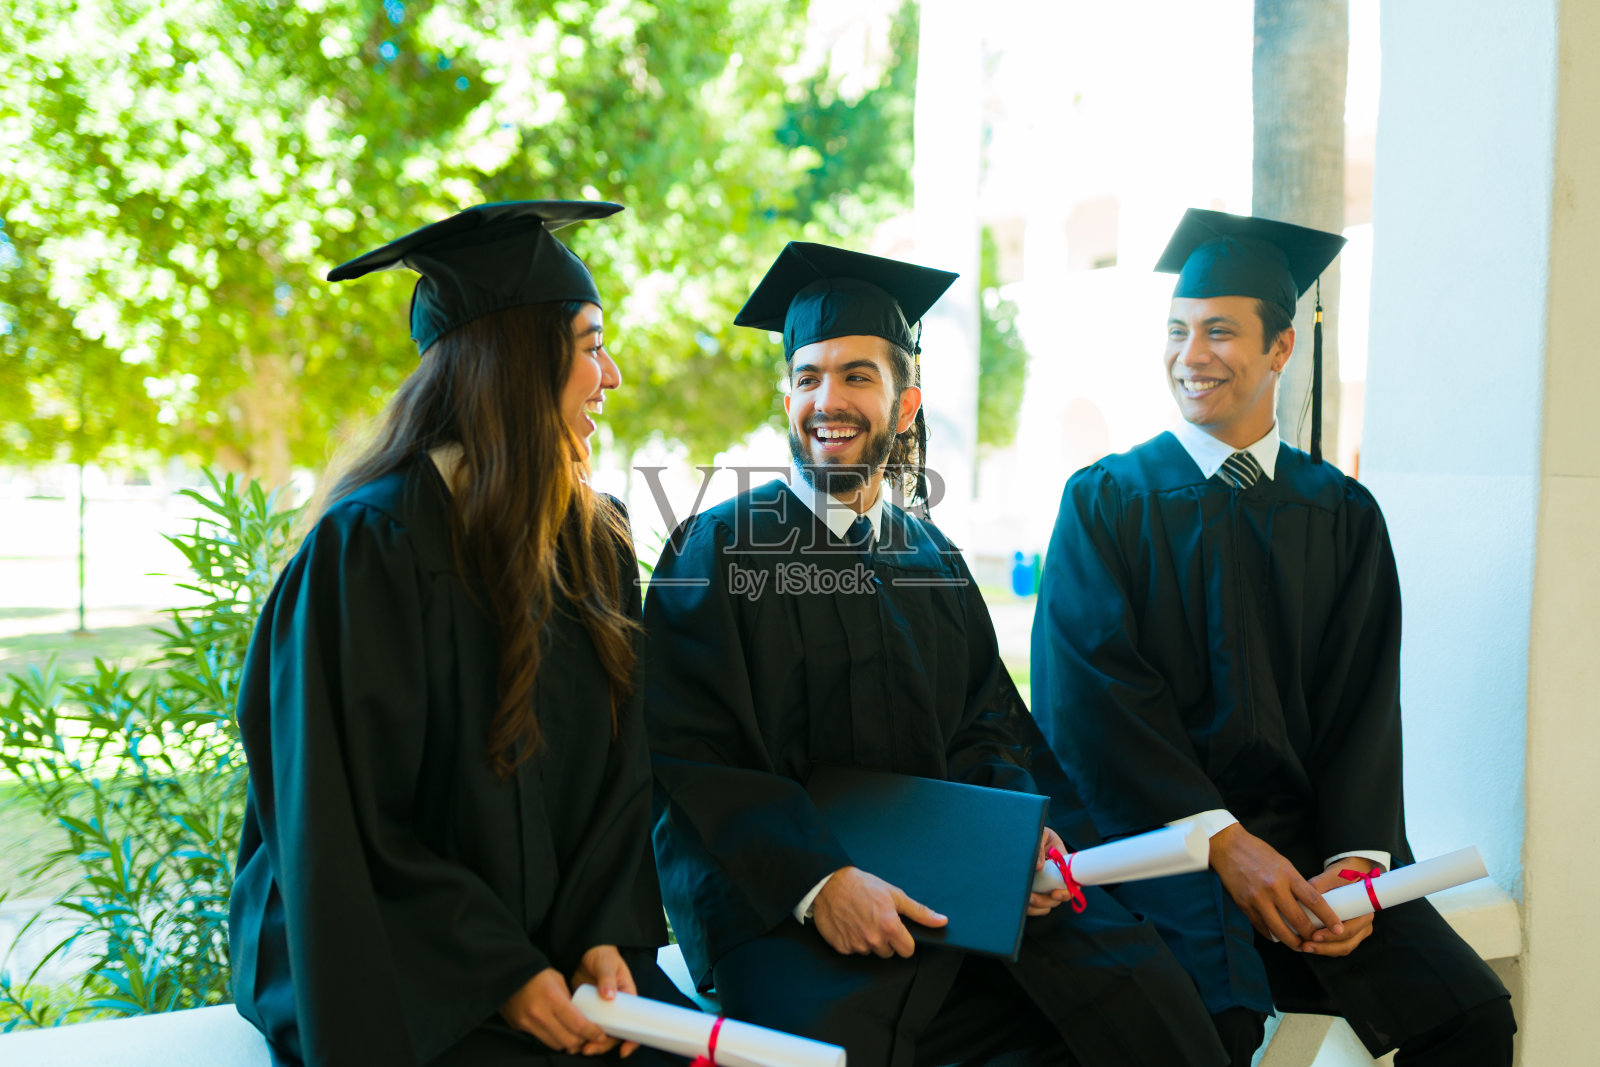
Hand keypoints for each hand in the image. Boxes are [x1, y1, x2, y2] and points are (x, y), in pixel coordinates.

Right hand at [499, 967, 608, 1054]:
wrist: (507, 974)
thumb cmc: (537, 974)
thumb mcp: (558, 980)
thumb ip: (570, 1000)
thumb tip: (584, 1017)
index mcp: (552, 998)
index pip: (578, 1024)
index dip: (592, 1032)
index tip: (600, 1034)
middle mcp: (539, 1013)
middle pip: (568, 1040)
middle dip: (581, 1040)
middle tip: (588, 1035)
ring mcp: (528, 1022)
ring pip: (555, 1044)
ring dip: (567, 1042)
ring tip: (573, 1034)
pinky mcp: (520, 1027)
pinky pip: (541, 1039)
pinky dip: (552, 1038)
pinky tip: (556, 1030)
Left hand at [570, 945, 639, 1056]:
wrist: (585, 950)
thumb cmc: (602, 954)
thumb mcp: (607, 964)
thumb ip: (607, 978)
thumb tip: (609, 995)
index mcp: (627, 997)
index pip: (633, 1022)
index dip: (631, 1039)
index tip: (624, 1050)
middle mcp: (615, 1007)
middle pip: (614, 1032)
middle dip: (604, 1044)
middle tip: (589, 1049)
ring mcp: (601, 1009)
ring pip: (600, 1032)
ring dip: (591, 1043)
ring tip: (578, 1048)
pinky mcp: (587, 1009)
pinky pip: (587, 1025)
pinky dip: (581, 1035)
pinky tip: (572, 1039)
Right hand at [812, 866, 947, 956]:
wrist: (829, 883)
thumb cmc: (862, 886)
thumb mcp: (895, 895)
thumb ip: (919, 912)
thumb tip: (942, 921)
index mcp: (890, 927)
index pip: (907, 951)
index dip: (904, 940)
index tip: (896, 929)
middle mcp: (873, 939)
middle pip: (888, 952)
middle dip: (886, 940)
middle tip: (875, 920)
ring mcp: (856, 945)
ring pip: (871, 951)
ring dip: (868, 940)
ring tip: (860, 919)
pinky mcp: (841, 947)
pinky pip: (853, 950)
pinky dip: (852, 940)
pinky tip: (849, 924)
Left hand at [1028, 826, 1073, 916]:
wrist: (1021, 832)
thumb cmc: (1036, 833)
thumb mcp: (1041, 835)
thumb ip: (1039, 849)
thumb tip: (1039, 866)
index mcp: (1062, 863)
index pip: (1072, 882)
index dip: (1067, 892)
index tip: (1055, 894)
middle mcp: (1056, 876)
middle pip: (1058, 897)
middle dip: (1046, 900)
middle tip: (1032, 897)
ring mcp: (1046, 884)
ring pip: (1047, 904)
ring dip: (1038, 906)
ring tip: (1025, 900)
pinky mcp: (1035, 889)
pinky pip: (1036, 906)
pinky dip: (1031, 908)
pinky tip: (1022, 903)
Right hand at [1209, 824, 1341, 950]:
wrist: (1228, 846)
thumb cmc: (1258, 852)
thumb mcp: (1283, 863)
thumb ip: (1295, 884)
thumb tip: (1308, 906)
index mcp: (1287, 875)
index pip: (1315, 901)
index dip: (1329, 918)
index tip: (1338, 929)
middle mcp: (1273, 888)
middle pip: (1299, 921)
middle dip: (1311, 935)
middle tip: (1318, 941)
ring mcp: (1257, 899)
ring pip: (1280, 930)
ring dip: (1293, 942)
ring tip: (1300, 946)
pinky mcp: (1244, 905)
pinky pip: (1262, 927)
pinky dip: (1272, 935)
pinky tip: (1278, 937)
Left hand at [1303, 861, 1379, 957]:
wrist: (1347, 876)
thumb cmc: (1341, 875)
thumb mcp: (1331, 875)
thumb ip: (1319, 884)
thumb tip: (1304, 895)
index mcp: (1364, 910)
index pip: (1350, 930)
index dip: (1333, 936)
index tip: (1315, 935)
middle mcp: (1364, 924)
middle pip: (1346, 943)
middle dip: (1325, 947)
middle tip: (1305, 945)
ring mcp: (1357, 931)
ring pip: (1342, 948)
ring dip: (1323, 950)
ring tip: (1304, 946)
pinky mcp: (1348, 935)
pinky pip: (1337, 947)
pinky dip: (1324, 948)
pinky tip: (1307, 945)